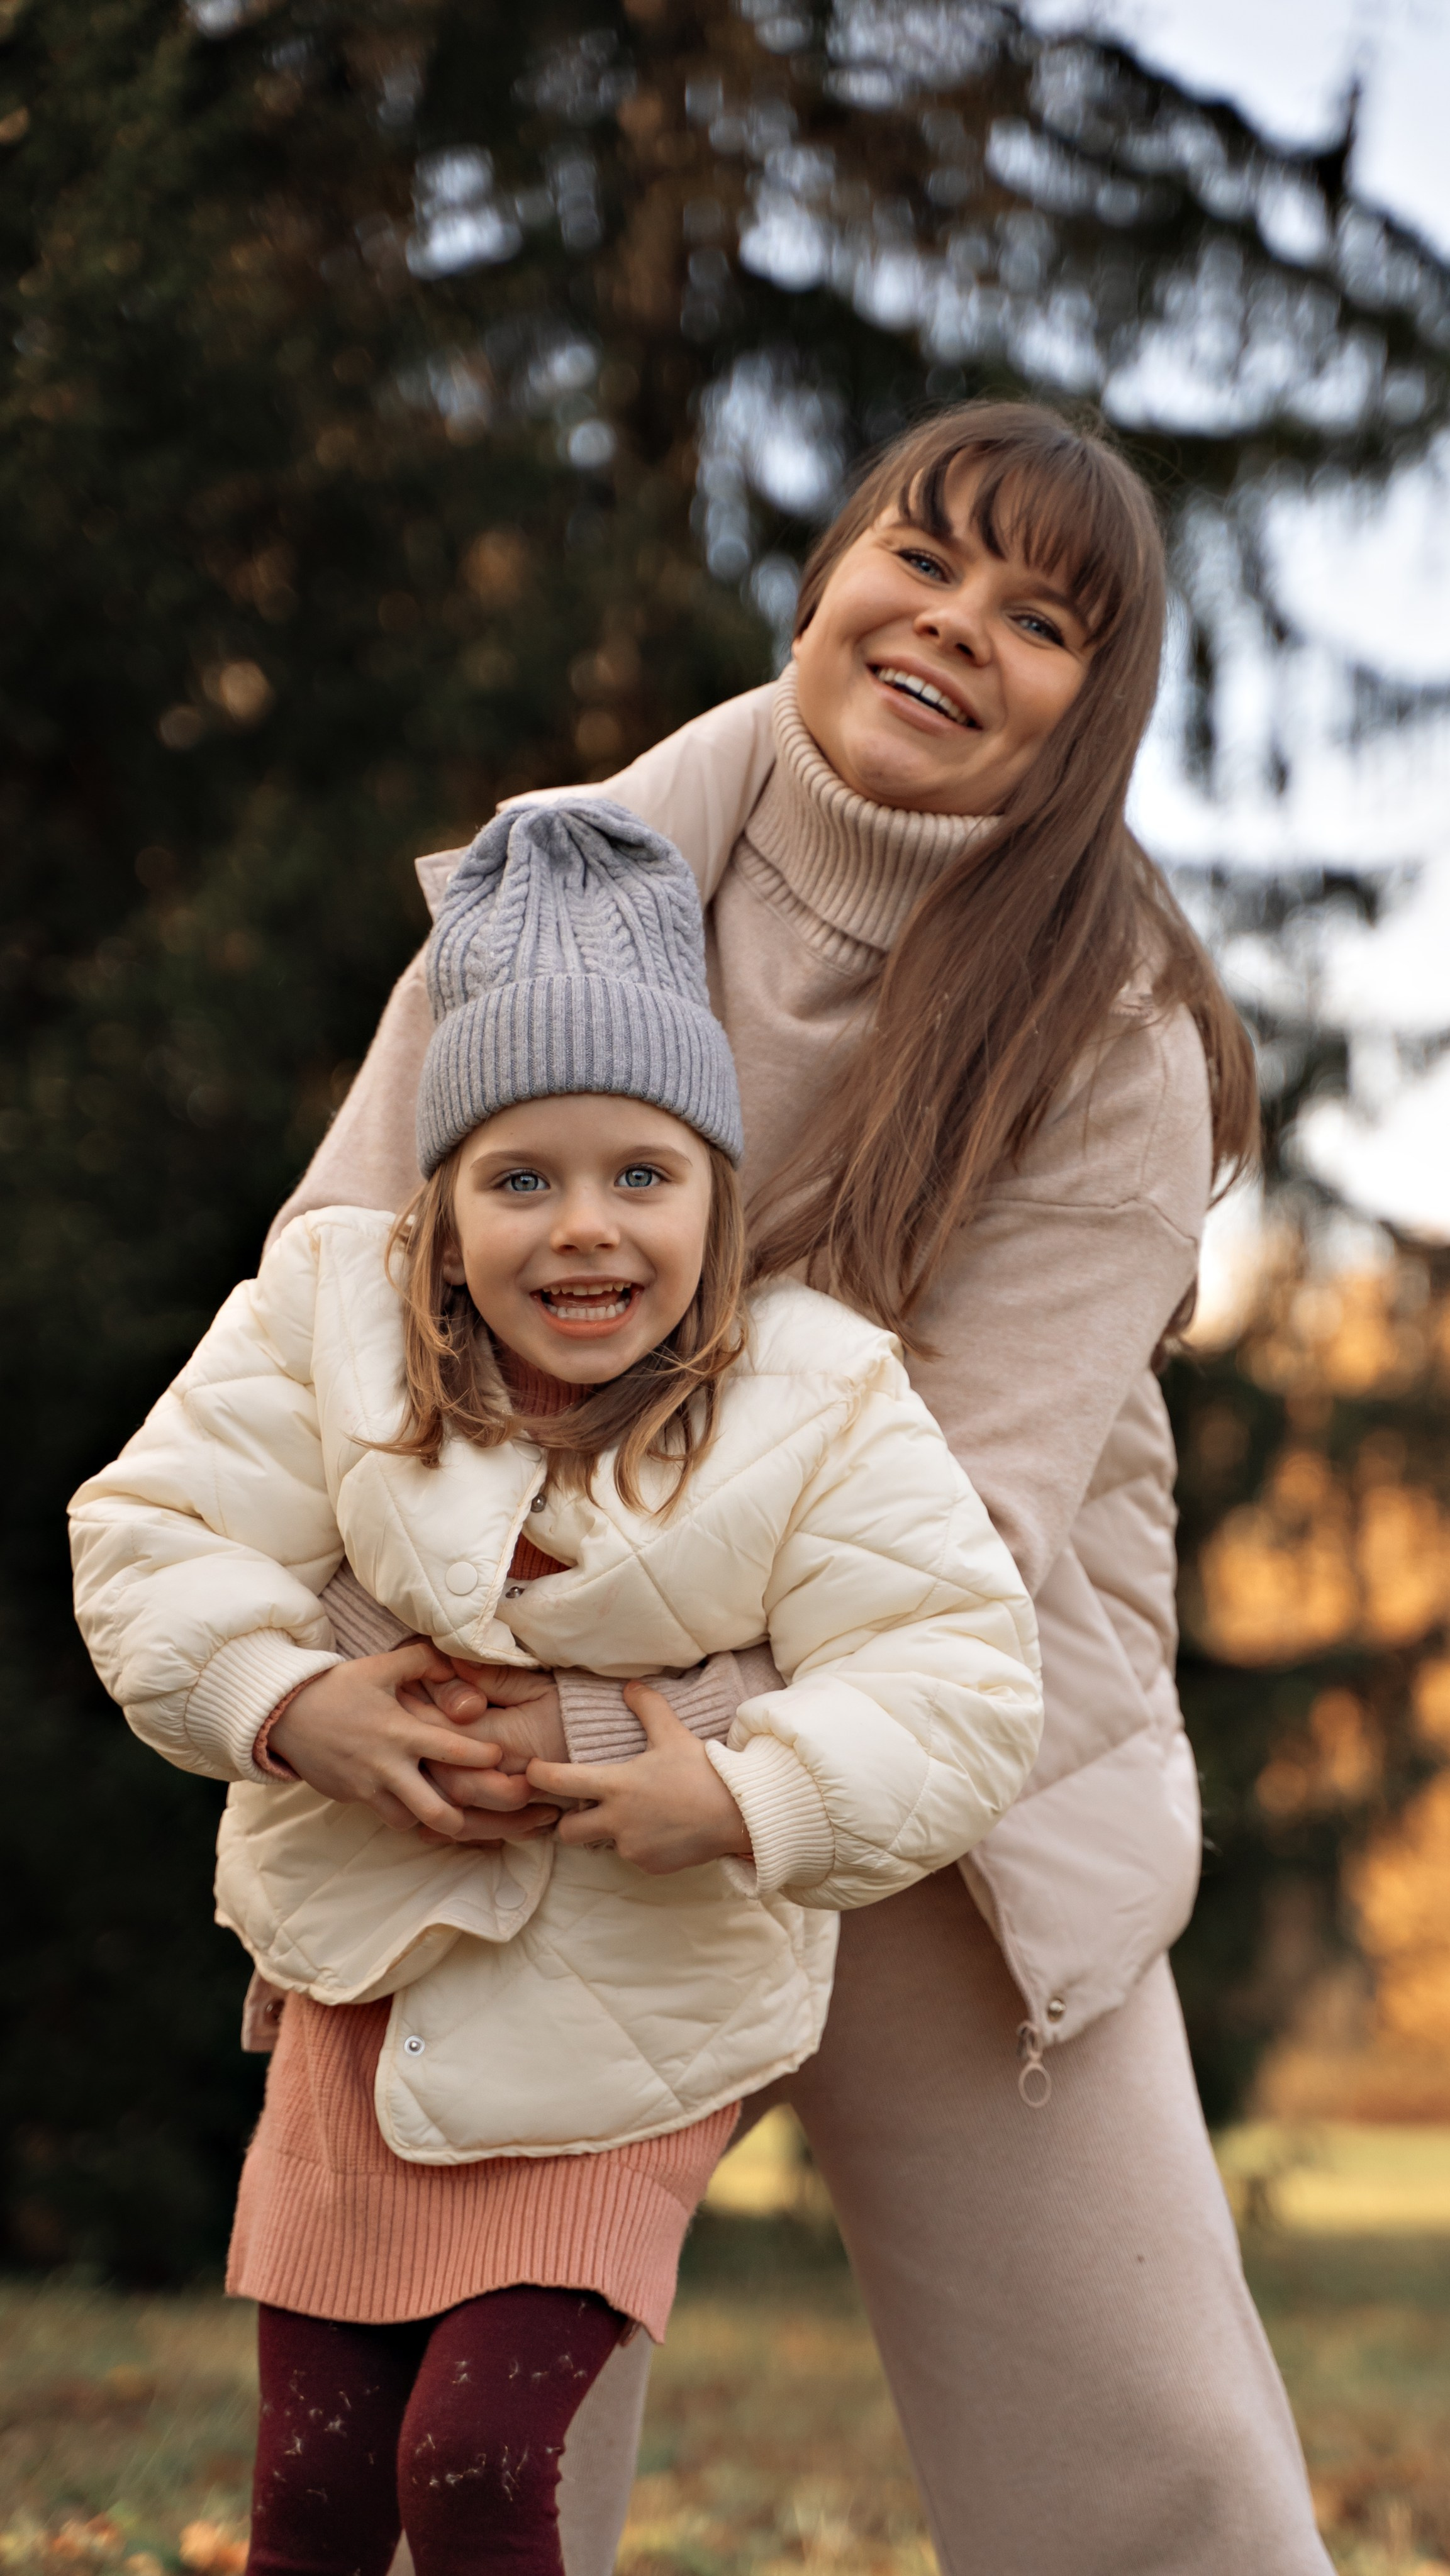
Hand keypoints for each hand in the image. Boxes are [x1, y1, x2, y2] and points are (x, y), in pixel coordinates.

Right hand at [269, 1644, 557, 1840]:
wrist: (284, 1715)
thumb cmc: (338, 1689)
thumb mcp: (380, 1667)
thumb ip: (422, 1662)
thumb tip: (458, 1660)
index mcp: (399, 1731)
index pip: (452, 1750)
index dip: (483, 1757)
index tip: (505, 1758)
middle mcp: (387, 1767)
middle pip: (435, 1809)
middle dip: (469, 1820)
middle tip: (495, 1816)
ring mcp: (369, 1789)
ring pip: (412, 1823)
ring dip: (437, 1824)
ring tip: (468, 1820)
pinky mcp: (354, 1800)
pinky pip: (390, 1820)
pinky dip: (412, 1821)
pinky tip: (432, 1818)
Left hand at [527, 1683, 752, 1876]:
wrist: (739, 1814)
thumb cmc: (703, 1771)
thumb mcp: (673, 1734)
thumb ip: (647, 1707)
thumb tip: (629, 1685)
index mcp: (617, 1785)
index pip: (560, 1782)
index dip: (538, 1775)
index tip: (531, 1770)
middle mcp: (617, 1822)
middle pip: (566, 1832)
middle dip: (567, 1822)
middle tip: (582, 1807)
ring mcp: (632, 1848)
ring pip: (603, 1844)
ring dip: (610, 1831)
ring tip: (637, 1814)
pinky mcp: (649, 1866)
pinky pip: (632, 1855)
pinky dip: (639, 1844)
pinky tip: (661, 1829)